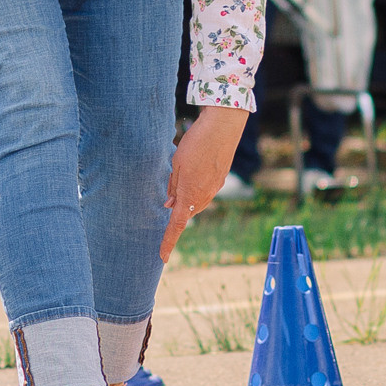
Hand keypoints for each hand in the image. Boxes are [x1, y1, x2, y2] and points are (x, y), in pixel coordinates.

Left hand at [159, 106, 248, 261]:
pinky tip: (193, 171)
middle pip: (186, 213)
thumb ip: (172, 187)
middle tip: (166, 198)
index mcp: (189, 195)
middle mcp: (204, 197)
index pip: (176, 225)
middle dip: (176, 210)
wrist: (223, 127)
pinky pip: (204, 192)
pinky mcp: (220, 180)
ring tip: (180, 176)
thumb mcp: (176, 164)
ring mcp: (215, 189)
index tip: (163, 257)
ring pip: (196, 202)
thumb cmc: (196, 144)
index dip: (168, 242)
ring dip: (186, 197)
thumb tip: (169, 204)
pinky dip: (195, 188)